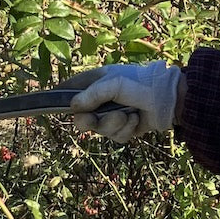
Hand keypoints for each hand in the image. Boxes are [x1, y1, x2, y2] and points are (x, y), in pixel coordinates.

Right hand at [64, 61, 182, 142]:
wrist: (170, 100)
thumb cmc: (141, 85)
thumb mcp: (114, 85)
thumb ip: (91, 95)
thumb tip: (72, 107)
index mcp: (97, 81)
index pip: (71, 88)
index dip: (60, 97)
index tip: (49, 104)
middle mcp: (102, 98)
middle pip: (81, 117)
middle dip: (89, 121)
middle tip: (93, 120)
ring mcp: (112, 114)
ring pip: (99, 130)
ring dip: (113, 125)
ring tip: (128, 116)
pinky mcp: (124, 128)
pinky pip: (115, 136)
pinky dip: (126, 130)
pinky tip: (136, 121)